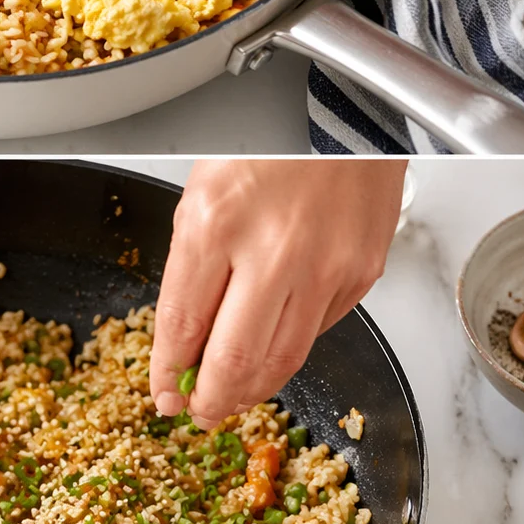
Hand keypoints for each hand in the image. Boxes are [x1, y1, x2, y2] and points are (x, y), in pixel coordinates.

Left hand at [149, 159, 405, 428]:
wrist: (343, 110)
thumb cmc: (268, 142)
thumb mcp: (203, 192)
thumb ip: (191, 268)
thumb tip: (181, 341)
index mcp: (215, 223)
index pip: (182, 324)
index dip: (168, 372)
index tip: (162, 395)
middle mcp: (272, 250)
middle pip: (234, 360)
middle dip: (209, 400)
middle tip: (197, 412)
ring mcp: (324, 266)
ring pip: (282, 360)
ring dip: (250, 390)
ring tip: (230, 396)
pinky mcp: (361, 272)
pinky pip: (318, 331)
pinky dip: (290, 349)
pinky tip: (271, 349)